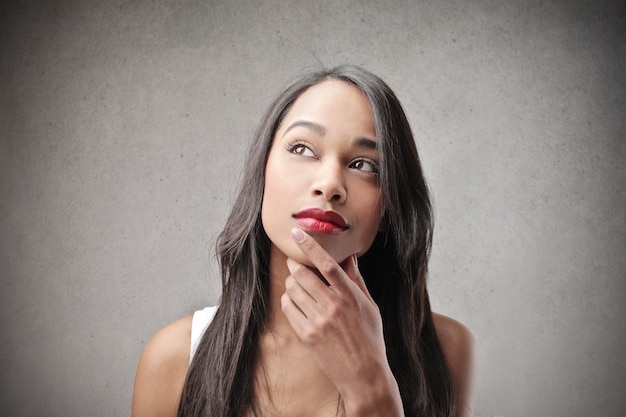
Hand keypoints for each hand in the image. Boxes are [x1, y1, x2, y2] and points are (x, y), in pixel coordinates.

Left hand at [281, 228, 403, 415]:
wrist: (364, 375)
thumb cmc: (370, 339)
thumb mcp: (370, 307)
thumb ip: (356, 281)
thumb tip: (349, 257)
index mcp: (350, 296)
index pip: (327, 264)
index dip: (310, 246)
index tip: (297, 232)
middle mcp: (333, 306)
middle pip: (303, 274)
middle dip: (295, 265)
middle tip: (296, 264)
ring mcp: (318, 321)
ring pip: (292, 289)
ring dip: (292, 283)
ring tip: (299, 286)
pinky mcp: (307, 335)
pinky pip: (288, 308)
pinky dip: (288, 300)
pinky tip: (296, 302)